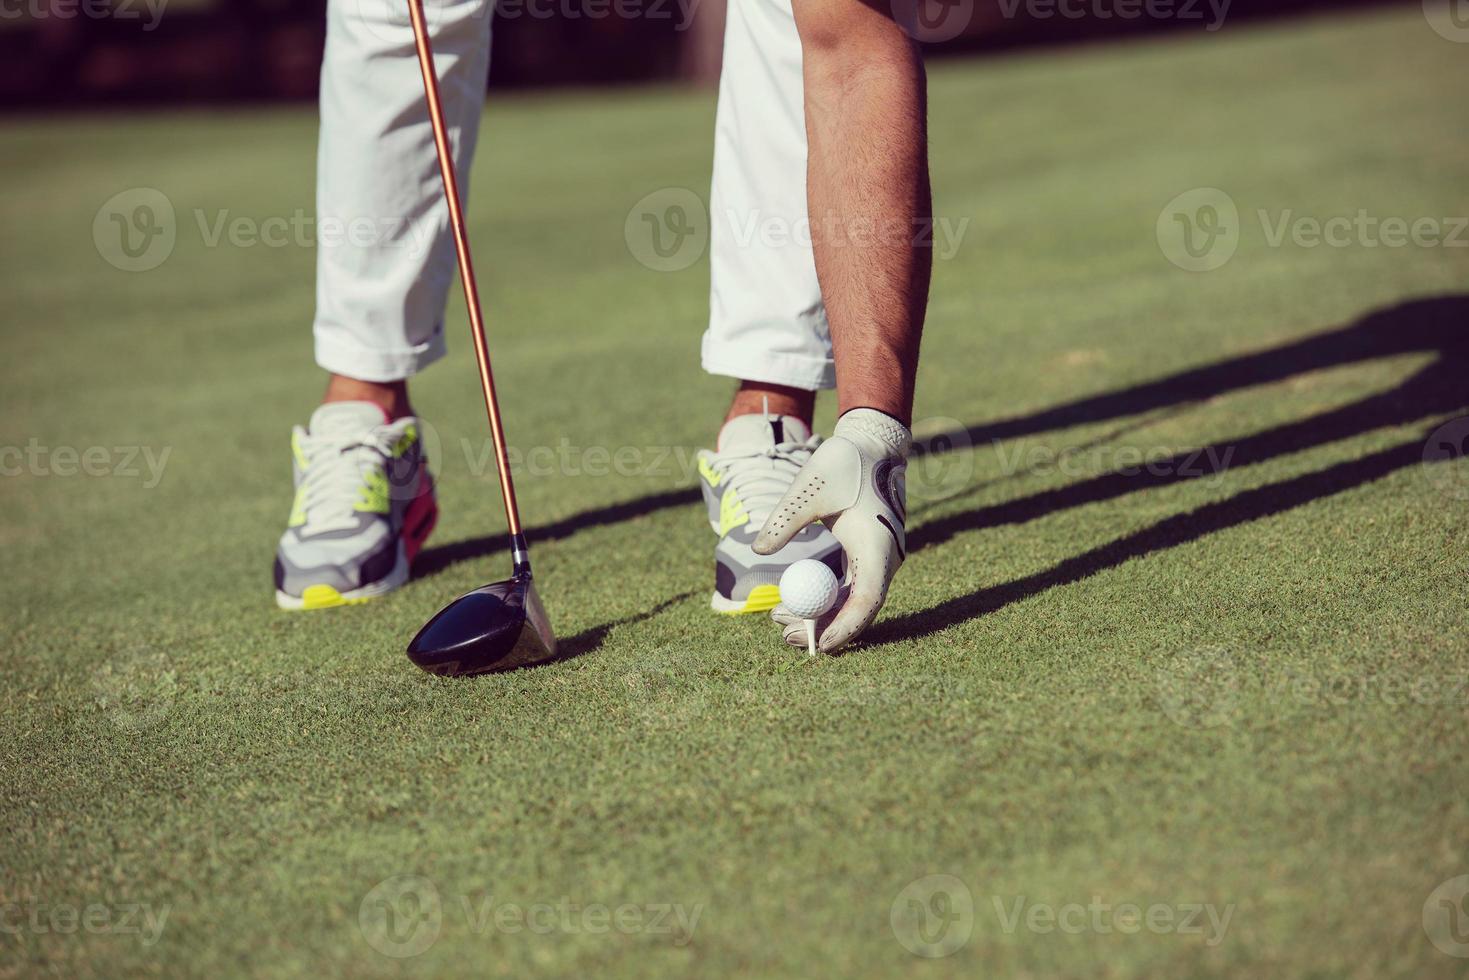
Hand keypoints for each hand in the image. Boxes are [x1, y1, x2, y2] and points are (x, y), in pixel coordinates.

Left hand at [754, 408, 910, 651]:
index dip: (844, 627)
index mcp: (877, 545)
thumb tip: (759, 549)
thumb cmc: (843, 462)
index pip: (867, 600)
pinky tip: (792, 603)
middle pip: (856, 608)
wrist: (871, 445)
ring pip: (850, 601)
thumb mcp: (809, 487)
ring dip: (818, 614)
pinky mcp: (865, 556)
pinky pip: (846, 587)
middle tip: (783, 635)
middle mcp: (883, 559)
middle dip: (822, 626)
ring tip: (777, 618)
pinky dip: (822, 597)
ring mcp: (876, 560)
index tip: (817, 644)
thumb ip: (784, 520)